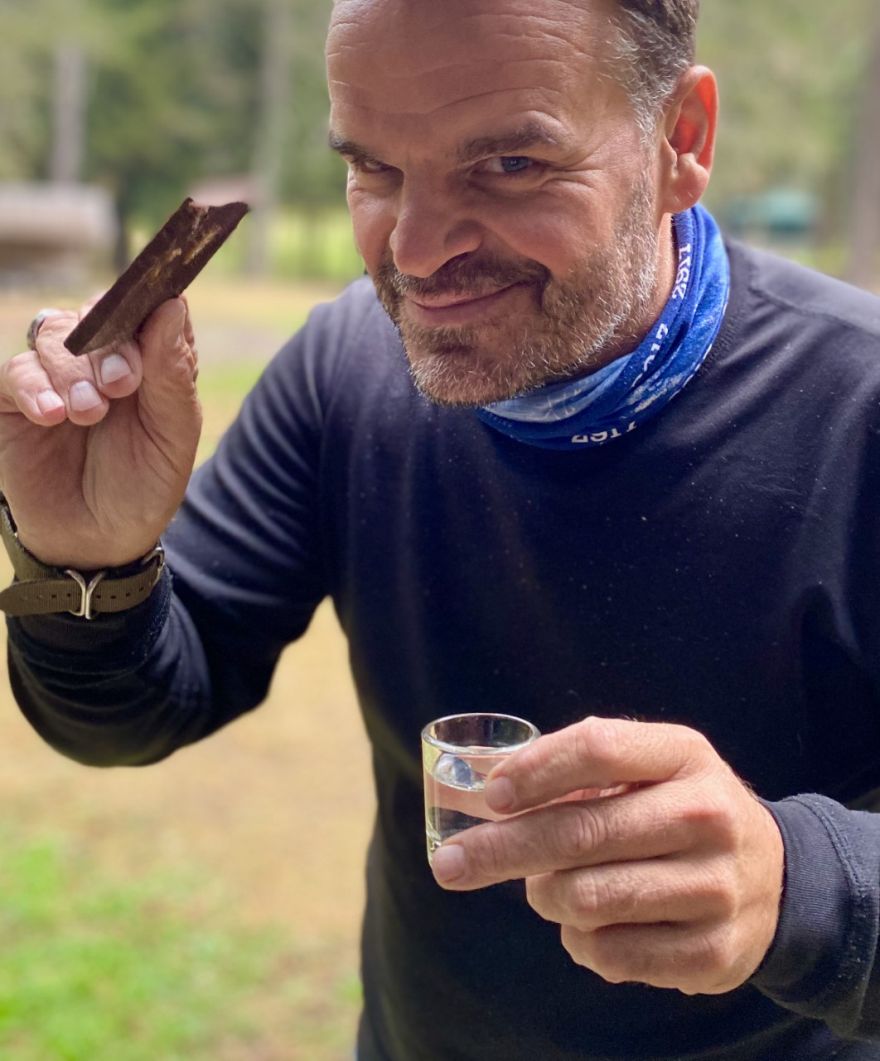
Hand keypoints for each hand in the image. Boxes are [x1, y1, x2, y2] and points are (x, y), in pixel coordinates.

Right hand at [0, 298, 200, 568]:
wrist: (100, 544)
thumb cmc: (143, 487)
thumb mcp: (172, 437)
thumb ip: (172, 374)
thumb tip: (175, 306)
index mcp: (144, 361)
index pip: (142, 308)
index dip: (145, 303)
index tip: (154, 311)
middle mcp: (96, 360)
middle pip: (93, 317)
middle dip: (107, 345)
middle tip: (121, 384)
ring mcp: (53, 378)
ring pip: (53, 337)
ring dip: (72, 371)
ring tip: (88, 413)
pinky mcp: (12, 402)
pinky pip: (13, 373)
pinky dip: (33, 388)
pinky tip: (52, 416)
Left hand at [431, 716, 783, 995]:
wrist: (774, 879)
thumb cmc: (678, 811)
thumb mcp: (647, 770)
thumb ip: (576, 772)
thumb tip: (483, 790)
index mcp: (685, 755)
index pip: (597, 748)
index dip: (535, 771)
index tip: (490, 797)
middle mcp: (708, 814)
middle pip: (580, 831)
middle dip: (500, 850)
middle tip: (448, 865)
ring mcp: (716, 886)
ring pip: (585, 898)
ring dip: (546, 897)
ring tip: (551, 889)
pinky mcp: (713, 952)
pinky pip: (608, 954)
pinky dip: (580, 942)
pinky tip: (595, 925)